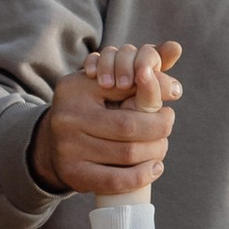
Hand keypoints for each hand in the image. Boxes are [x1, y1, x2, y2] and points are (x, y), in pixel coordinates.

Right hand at [32, 40, 183, 197]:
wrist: (53, 143)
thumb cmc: (92, 107)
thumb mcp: (107, 82)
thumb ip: (139, 68)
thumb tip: (176, 48)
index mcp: (75, 88)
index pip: (126, 89)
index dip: (157, 92)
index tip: (173, 94)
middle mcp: (68, 118)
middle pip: (130, 127)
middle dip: (159, 128)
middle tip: (168, 123)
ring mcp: (68, 149)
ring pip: (127, 155)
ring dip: (155, 152)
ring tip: (161, 146)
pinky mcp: (74, 175)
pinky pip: (115, 181)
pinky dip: (141, 176)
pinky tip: (154, 168)